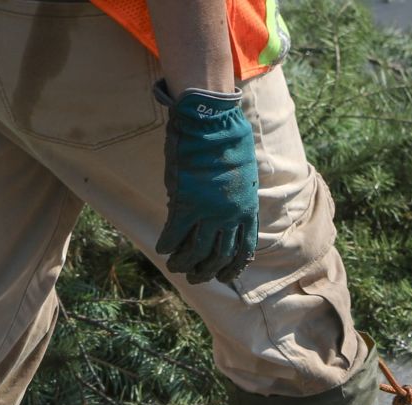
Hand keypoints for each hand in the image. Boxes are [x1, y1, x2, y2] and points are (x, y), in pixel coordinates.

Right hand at [157, 86, 258, 286]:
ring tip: (175, 267)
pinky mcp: (186, 204)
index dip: (233, 267)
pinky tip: (164, 249)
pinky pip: (175, 235)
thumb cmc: (227, 139)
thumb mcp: (243, 174)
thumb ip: (234, 199)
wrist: (211, 120)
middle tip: (195, 277)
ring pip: (196, 252)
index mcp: (247, 208)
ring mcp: (208, 211)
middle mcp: (230, 215)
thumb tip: (220, 217)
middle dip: (207, 272)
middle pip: (219, 256)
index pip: (244, 250)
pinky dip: (168, 245)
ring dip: (184, 264)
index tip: (224, 277)